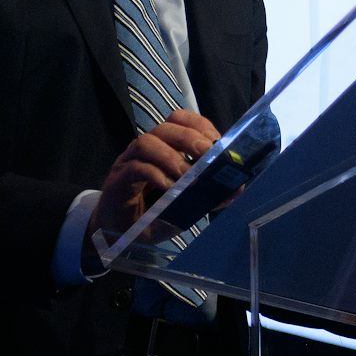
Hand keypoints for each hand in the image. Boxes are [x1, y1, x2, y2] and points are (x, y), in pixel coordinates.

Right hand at [90, 110, 220, 240]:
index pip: (182, 121)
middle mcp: (146, 147)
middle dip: (190, 138)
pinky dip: (155, 175)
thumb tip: (238, 187)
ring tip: (186, 176)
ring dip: (171, 157)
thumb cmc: (154, 214)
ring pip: (147, 142)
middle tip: (206, 156)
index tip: (217, 143)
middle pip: (166, 127)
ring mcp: (129, 161)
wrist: (119, 234)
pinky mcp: (118, 179)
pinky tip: (168, 188)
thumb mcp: (186, 205)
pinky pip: (135, 168)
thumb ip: (208, 194)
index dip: (201, 127)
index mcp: (164, 146)